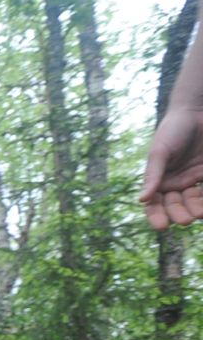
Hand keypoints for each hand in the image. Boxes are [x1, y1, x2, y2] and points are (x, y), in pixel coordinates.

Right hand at [142, 105, 202, 228]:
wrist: (196, 112)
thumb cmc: (172, 130)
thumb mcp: (160, 152)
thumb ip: (153, 175)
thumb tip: (142, 200)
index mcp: (159, 180)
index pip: (154, 203)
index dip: (156, 216)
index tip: (161, 226)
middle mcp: (176, 183)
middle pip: (176, 205)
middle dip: (180, 214)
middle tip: (186, 220)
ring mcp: (194, 178)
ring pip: (194, 200)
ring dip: (196, 209)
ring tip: (200, 214)